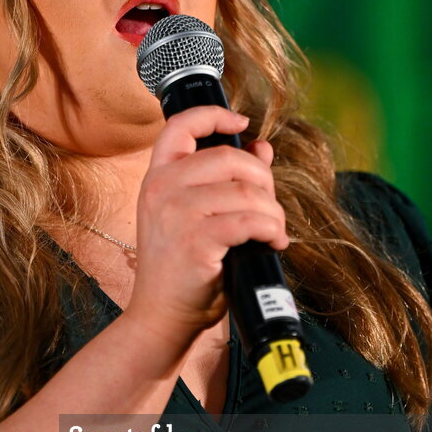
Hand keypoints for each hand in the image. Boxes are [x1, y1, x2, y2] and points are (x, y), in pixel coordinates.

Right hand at [125, 106, 288, 349]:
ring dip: (273, 212)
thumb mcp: (194, 216)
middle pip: (230, 158)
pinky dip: (272, 230)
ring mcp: (176, 213)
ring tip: (274, 231)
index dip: (214, 115)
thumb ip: (224, 180)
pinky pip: (250, 221)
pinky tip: (273, 242)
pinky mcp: (195, 240)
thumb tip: (262, 147)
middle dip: (263, 180)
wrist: (161, 316)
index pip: (180, 125)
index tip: (241, 123)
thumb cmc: (180, 269)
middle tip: (269, 206)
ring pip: (247, 191)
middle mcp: (161, 189)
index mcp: (157, 178)